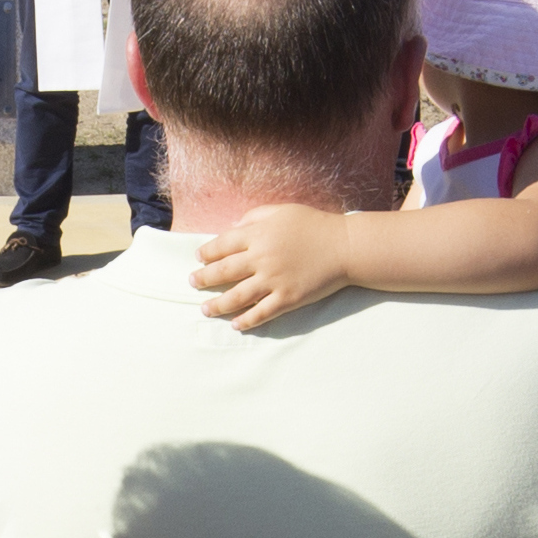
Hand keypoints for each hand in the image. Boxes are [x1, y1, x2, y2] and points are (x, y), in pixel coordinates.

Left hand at [192, 203, 353, 331]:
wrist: (345, 247)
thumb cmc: (314, 225)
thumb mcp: (282, 211)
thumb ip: (254, 217)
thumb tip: (232, 227)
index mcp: (258, 235)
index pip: (222, 245)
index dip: (207, 253)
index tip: (199, 258)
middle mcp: (262, 258)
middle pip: (224, 271)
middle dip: (204, 278)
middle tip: (193, 283)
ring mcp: (274, 280)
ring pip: (237, 296)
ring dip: (217, 304)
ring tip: (205, 309)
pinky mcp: (288, 298)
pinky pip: (261, 313)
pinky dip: (246, 321)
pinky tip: (235, 325)